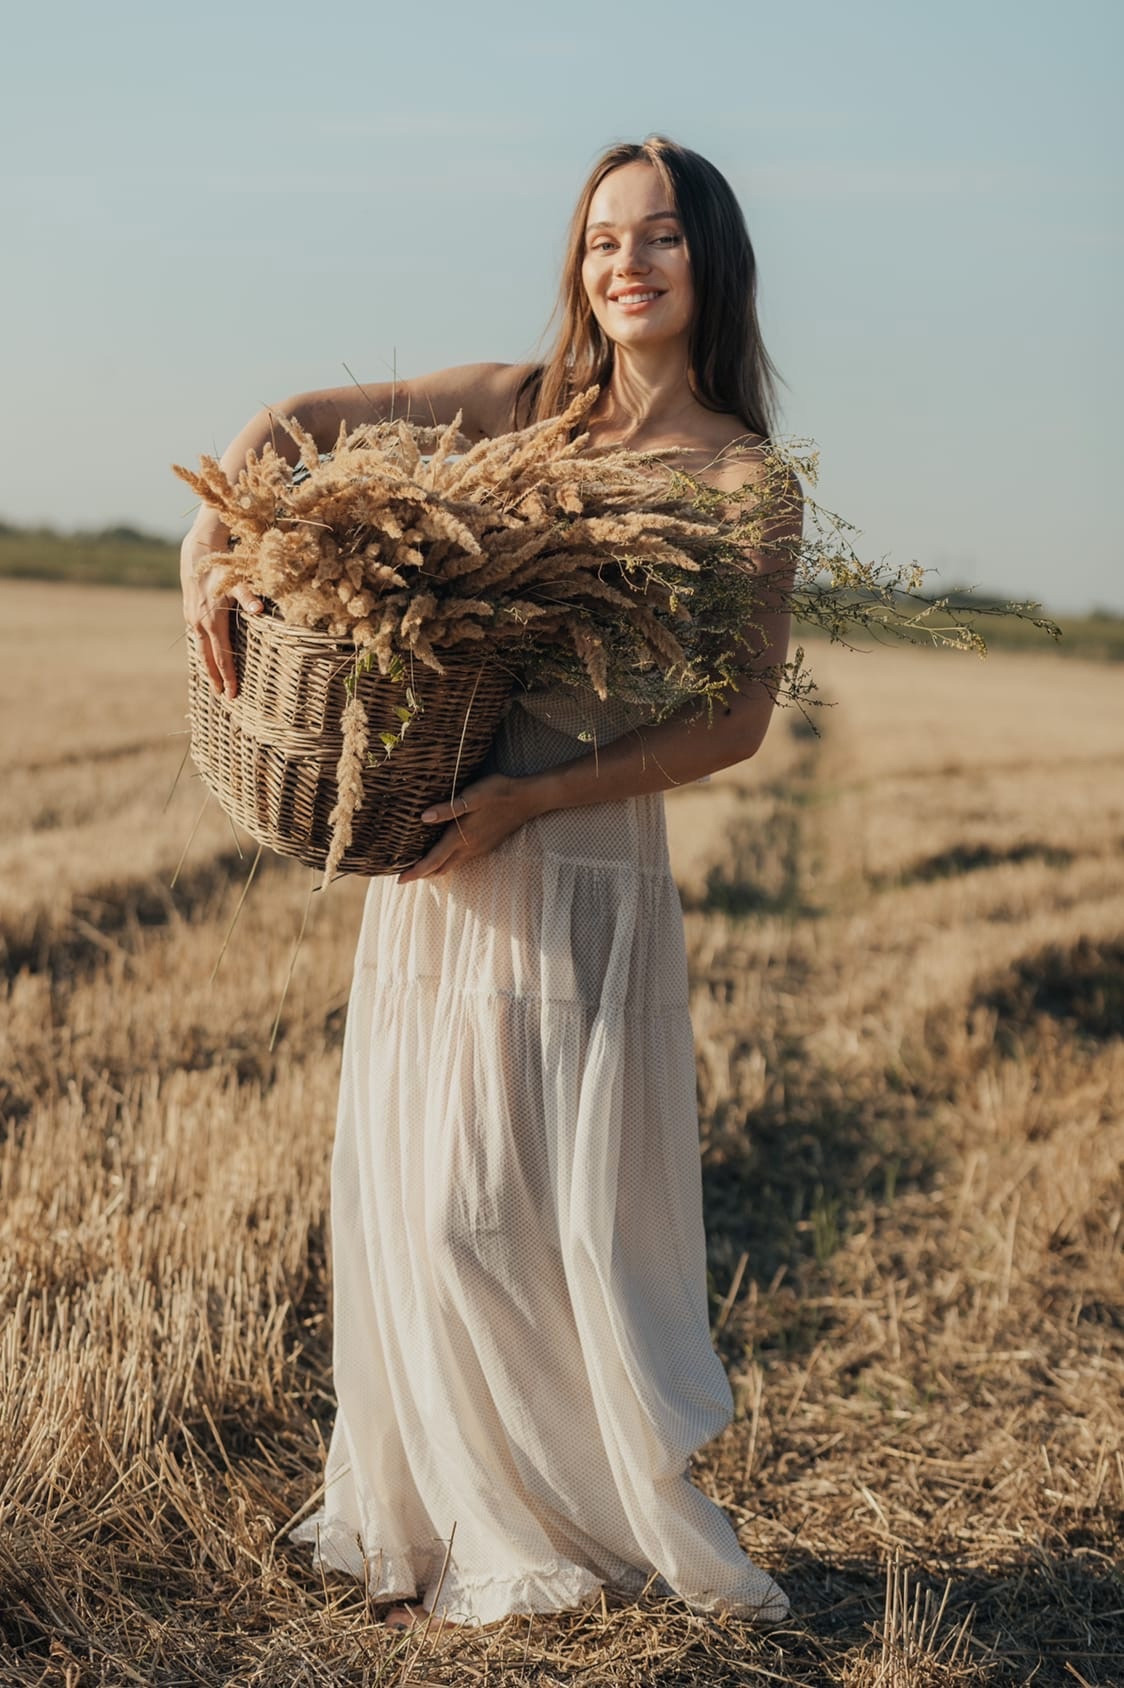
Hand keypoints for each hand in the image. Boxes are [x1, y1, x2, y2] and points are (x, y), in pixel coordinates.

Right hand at [181, 520, 262, 698]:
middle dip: (217, 679)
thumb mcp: (238, 582)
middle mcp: (200, 624)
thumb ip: (248, 597)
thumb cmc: (222, 568)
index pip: (222, 656)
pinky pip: (198, 640)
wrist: (197, 553)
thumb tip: (259, 609)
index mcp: (213, 622)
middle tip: (225, 698)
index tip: (233, 694)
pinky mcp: (190, 614)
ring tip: (216, 684)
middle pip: (209, 660)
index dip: (228, 677)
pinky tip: (209, 660)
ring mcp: (192, 620)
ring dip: (209, 668)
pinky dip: (204, 653)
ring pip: (201, 651)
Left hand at [396, 773, 541, 882]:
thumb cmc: (498, 793)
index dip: (415, 872)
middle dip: (422, 873)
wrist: (528, 799)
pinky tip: (445, 854)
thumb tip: (423, 818)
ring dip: (435, 869)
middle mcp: (468, 848)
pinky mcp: (486, 845)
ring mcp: (478, 849)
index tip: (399, 881)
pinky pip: (462, 860)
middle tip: (404, 875)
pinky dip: (448, 862)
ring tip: (420, 867)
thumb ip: (448, 809)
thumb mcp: (472, 796)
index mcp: (461, 837)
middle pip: (440, 868)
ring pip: (452, 865)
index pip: (433, 860)